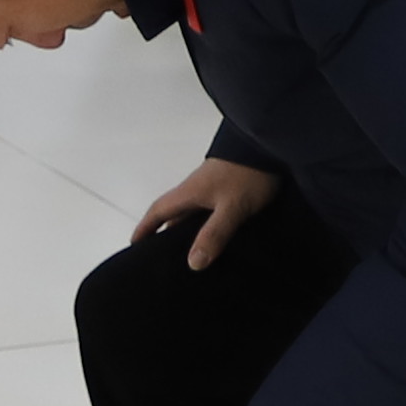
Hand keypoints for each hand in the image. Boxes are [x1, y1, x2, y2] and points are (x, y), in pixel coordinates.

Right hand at [134, 158, 277, 265]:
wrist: (270, 143)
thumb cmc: (248, 171)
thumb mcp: (230, 208)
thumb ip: (213, 234)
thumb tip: (193, 262)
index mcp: (190, 193)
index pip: (158, 212)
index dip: (145, 228)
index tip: (135, 243)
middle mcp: (198, 190)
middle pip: (174, 214)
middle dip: (165, 232)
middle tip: (162, 254)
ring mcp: (214, 187)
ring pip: (194, 213)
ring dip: (189, 229)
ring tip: (192, 251)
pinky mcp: (230, 187)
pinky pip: (211, 209)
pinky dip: (208, 223)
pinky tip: (219, 234)